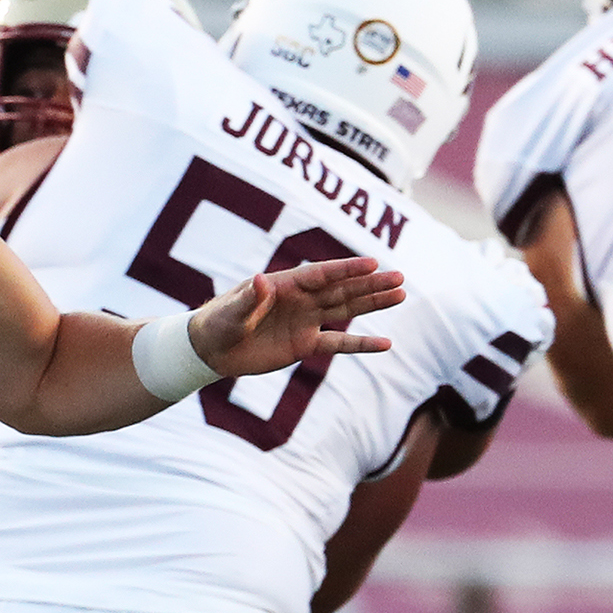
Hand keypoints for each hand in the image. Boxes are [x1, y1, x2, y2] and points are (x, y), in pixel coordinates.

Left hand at [191, 257, 401, 377]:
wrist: (212, 350)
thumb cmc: (218, 322)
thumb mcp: (232, 311)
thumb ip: (250, 298)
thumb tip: (260, 280)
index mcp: (284, 285)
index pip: (321, 274)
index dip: (346, 269)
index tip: (373, 263)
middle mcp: (300, 300)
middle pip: (342, 290)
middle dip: (370, 284)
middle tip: (400, 277)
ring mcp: (305, 321)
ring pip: (346, 311)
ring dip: (372, 304)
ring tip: (400, 295)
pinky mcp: (305, 344)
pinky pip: (338, 344)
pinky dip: (360, 344)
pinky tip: (385, 343)